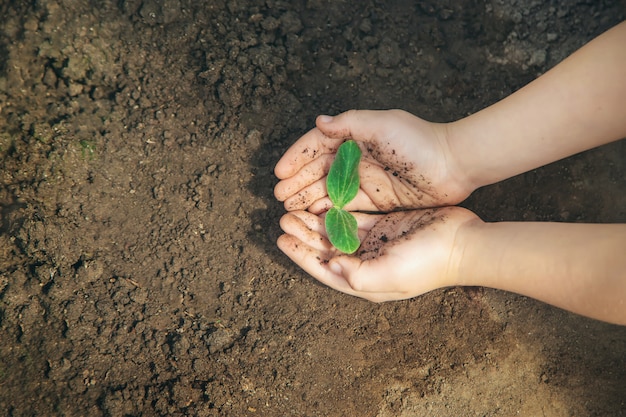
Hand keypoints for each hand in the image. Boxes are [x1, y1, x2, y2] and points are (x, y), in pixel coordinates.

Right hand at [274, 109, 473, 212]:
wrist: (455, 166)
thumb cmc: (419, 141)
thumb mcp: (382, 125)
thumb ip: (350, 123)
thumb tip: (319, 122)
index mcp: (356, 136)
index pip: (318, 146)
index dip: (297, 158)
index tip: (279, 173)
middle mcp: (358, 158)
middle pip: (320, 170)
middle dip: (298, 182)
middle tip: (280, 197)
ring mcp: (367, 180)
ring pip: (330, 190)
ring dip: (309, 198)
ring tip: (290, 209)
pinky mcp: (377, 200)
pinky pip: (347, 206)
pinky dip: (330, 211)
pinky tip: (314, 217)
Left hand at [277, 206, 479, 301]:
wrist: (463, 244)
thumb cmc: (427, 263)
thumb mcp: (390, 274)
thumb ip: (357, 275)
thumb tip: (330, 266)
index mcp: (363, 280)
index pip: (323, 268)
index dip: (300, 255)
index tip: (280, 239)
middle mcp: (365, 263)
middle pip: (326, 248)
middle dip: (304, 234)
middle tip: (284, 216)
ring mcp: (376, 244)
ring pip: (337, 231)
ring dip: (317, 221)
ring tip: (296, 208)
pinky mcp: (386, 225)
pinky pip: (355, 217)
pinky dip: (338, 210)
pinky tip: (323, 200)